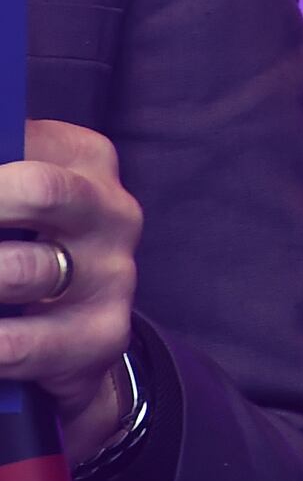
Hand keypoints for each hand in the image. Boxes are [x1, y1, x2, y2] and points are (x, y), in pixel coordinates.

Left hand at [0, 122, 142, 460]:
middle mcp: (113, 211)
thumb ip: (0, 167)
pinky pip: (17, 344)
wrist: (73, 339)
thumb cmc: (22, 250)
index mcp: (86, 160)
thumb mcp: (13, 202)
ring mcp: (114, 275)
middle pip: (40, 190)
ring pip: (23, 271)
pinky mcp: (101, 337)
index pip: (20, 136)